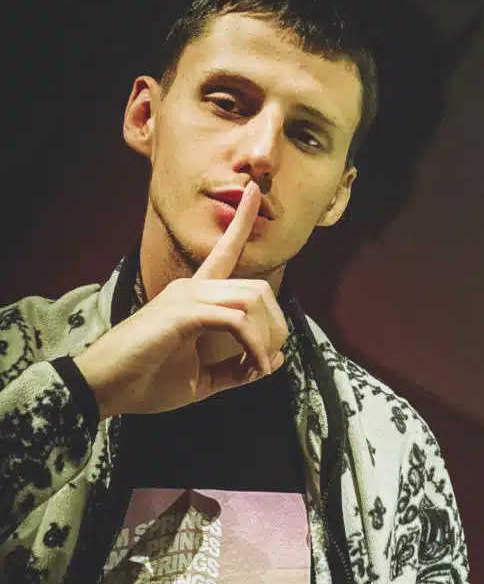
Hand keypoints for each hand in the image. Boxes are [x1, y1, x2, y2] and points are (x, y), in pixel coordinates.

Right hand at [74, 183, 288, 418]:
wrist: (107, 390)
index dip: (241, 222)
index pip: (223, 251)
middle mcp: (191, 288)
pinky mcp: (183, 312)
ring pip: (251, 299)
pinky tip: (251, 367)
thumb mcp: (204, 379)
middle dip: (276, 325)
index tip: (256, 192)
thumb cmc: (148, 381)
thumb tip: (275, 360)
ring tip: (258, 366)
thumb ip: (238, 369)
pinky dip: (253, 346)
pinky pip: (237, 320)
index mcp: (195, 296)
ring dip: (266, 337)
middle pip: (257, 288)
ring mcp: (186, 297)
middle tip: (269, 358)